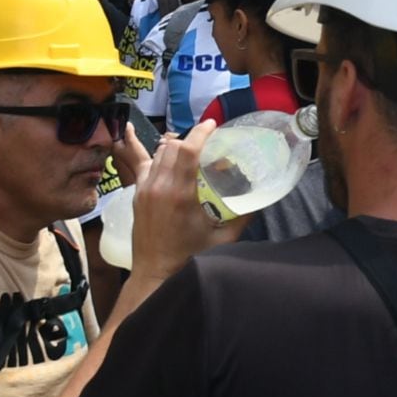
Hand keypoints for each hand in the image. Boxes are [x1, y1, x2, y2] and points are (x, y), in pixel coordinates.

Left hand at [125, 118, 245, 285]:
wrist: (155, 272)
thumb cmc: (189, 257)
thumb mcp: (222, 238)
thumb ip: (242, 218)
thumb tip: (259, 201)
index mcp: (181, 194)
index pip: (188, 150)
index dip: (201, 132)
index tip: (212, 125)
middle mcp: (160, 186)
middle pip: (173, 147)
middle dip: (190, 139)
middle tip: (206, 141)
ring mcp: (145, 189)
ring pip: (158, 153)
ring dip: (175, 147)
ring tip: (190, 150)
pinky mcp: (137, 194)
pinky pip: (145, 165)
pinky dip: (158, 158)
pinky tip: (168, 160)